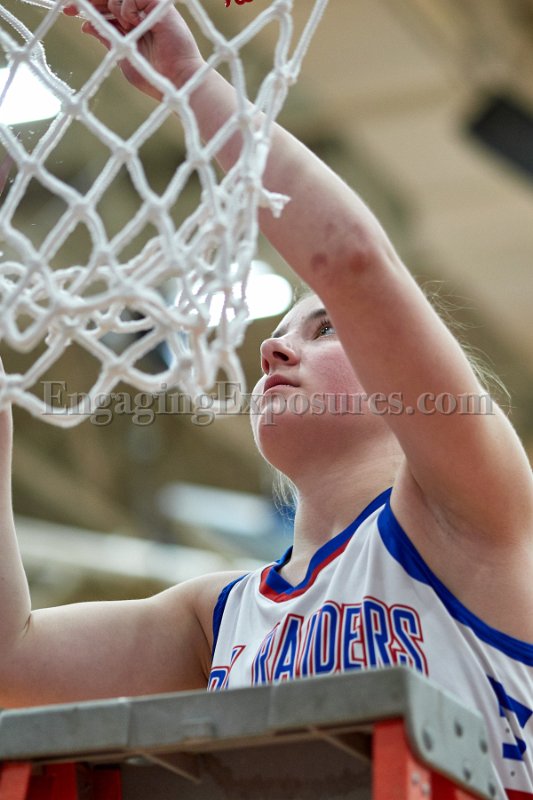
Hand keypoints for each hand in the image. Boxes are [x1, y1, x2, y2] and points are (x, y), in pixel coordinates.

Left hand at [64, 0, 204, 99]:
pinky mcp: (159, 5)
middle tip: (69, 7)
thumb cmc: (153, 77)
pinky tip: (134, 22)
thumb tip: (86, 24)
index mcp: (133, 23)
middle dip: (89, 2)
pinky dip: (127, 9)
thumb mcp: (123, 57)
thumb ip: (108, 39)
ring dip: (114, 11)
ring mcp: (150, 7)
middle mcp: (141, 12)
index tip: (67, 11)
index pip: (106, 7)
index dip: (87, 7)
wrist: (175, 83)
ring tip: (128, 27)